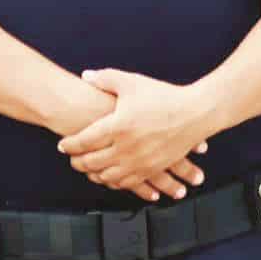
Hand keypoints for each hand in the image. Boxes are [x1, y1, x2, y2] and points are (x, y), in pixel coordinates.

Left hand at [62, 69, 212, 199]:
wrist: (198, 112)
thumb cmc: (165, 96)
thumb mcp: (132, 82)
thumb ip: (105, 79)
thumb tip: (86, 76)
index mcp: (118, 126)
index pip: (84, 141)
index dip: (69, 145)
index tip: (62, 145)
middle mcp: (127, 147)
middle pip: (92, 162)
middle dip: (77, 162)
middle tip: (71, 159)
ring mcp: (141, 161)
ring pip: (108, 176)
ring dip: (94, 175)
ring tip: (87, 169)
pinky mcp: (154, 168)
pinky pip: (129, 183)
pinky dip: (115, 183)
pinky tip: (111, 178)